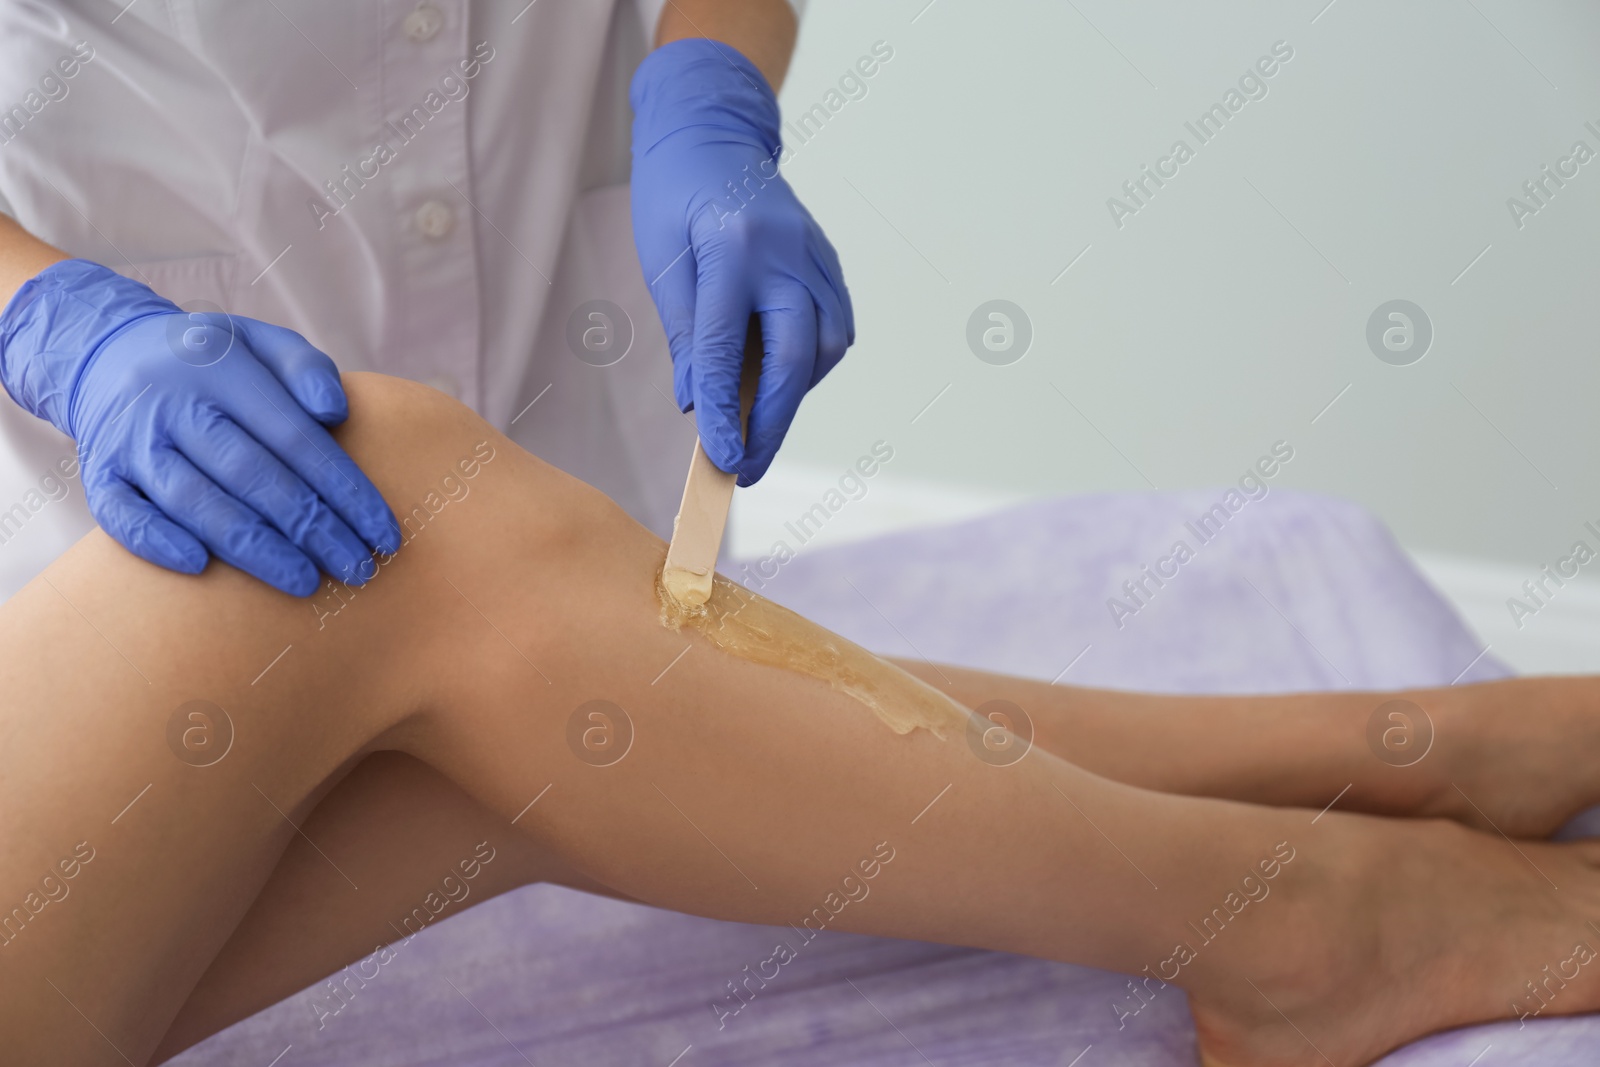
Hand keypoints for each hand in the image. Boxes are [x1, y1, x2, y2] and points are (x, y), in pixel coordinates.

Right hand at [0, 260, 400, 594]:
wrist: (106, 353)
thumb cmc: (210, 361)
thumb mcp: (260, 342)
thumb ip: (306, 369)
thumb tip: (337, 413)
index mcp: (225, 372)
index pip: (296, 438)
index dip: (345, 490)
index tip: (383, 534)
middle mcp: (175, 405)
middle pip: (253, 476)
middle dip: (312, 529)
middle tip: (358, 570)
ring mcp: (133, 441)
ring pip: (196, 502)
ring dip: (253, 548)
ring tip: (305, 583)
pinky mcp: (101, 472)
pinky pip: (122, 515)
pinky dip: (158, 541)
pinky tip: (201, 568)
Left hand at [630, 38, 853, 484]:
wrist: (713, 134)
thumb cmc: (674, 198)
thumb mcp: (662, 263)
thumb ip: (686, 336)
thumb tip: (699, 406)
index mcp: (732, 247)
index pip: (725, 349)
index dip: (724, 413)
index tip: (722, 461)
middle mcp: (785, 252)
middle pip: (794, 357)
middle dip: (772, 422)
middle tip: (747, 468)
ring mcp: (816, 256)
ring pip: (824, 348)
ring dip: (793, 396)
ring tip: (757, 424)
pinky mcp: (830, 263)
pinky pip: (833, 329)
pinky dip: (808, 366)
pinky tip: (780, 381)